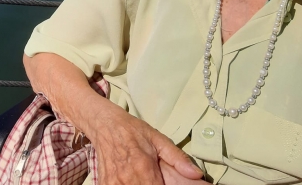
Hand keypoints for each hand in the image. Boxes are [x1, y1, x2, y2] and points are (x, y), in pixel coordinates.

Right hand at [87, 105, 203, 184]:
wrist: (105, 124)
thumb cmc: (132, 130)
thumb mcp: (157, 138)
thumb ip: (177, 157)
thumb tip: (197, 173)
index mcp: (144, 167)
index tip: (164, 184)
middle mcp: (128, 178)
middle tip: (154, 179)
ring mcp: (114, 183)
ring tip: (143, 179)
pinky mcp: (105, 184)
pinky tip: (131, 180)